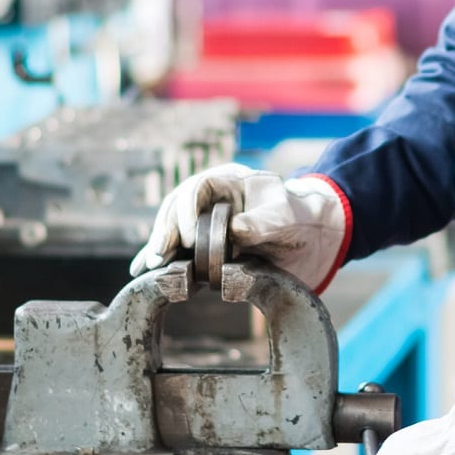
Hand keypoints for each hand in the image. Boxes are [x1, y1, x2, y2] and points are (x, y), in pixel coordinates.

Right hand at [128, 163, 350, 292]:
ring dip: (160, 247)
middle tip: (159, 255)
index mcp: (229, 182)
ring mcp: (205, 224)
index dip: (186, 210)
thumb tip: (234, 230)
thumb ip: (264, 221)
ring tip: (149, 267)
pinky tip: (141, 273)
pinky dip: (162, 261)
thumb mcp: (288, 217)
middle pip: (176, 209)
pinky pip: (178, 251)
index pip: (196, 188)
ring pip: (173, 230)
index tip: (188, 238)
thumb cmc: (301, 219)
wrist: (314, 241)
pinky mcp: (205, 247)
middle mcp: (211, 201)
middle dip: (165, 231)